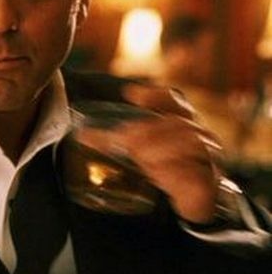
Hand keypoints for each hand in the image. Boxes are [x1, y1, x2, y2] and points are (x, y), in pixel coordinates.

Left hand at [77, 83, 223, 223]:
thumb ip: (112, 142)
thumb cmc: (166, 163)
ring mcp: (209, 157)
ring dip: (163, 148)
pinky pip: (200, 174)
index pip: (172, 100)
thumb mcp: (138, 149)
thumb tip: (81, 135)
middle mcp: (198, 134)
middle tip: (127, 140)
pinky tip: (161, 176)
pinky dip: (179, 172)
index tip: (130, 94)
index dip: (155, 95)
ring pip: (192, 143)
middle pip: (178, 123)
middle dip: (150, 130)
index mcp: (181, 120)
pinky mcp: (211, 182)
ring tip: (142, 157)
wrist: (194, 197)